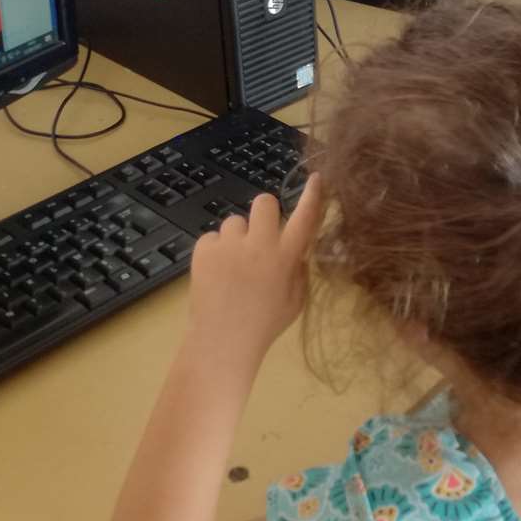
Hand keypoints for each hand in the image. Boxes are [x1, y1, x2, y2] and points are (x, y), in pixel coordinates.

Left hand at [187, 174, 323, 364]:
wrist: (222, 342)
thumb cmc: (264, 325)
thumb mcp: (295, 302)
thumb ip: (299, 270)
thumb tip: (297, 249)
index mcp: (286, 257)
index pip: (305, 217)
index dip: (313, 196)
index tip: (316, 178)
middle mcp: (260, 244)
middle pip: (265, 202)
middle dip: (264, 215)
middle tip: (259, 238)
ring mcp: (230, 245)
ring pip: (235, 221)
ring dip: (237, 238)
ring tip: (233, 266)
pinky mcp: (204, 249)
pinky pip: (212, 237)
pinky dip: (215, 251)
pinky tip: (216, 273)